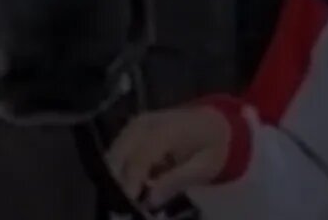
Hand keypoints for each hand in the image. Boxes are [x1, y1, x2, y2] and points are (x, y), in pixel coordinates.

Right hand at [106, 105, 230, 207]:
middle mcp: (146, 123)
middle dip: (119, 182)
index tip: (130, 203)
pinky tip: (137, 183)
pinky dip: (121, 169)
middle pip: (119, 155)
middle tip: (129, 205)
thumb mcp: (205, 166)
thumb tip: (151, 200)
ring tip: (134, 196)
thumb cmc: (212, 146)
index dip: (131, 182)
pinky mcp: (131, 129)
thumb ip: (177, 181)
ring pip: (113, 155)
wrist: (214, 122)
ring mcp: (136, 124)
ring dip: (118, 177)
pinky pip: (117, 152)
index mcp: (168, 129)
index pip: (140, 157)